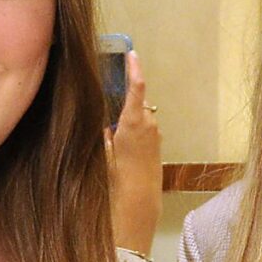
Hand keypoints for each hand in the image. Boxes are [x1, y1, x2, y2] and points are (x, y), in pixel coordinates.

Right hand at [107, 49, 161, 256]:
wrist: (140, 207)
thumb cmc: (118, 181)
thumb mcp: (103, 156)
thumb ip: (103, 135)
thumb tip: (104, 123)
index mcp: (134, 123)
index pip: (137, 89)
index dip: (134, 69)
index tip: (132, 53)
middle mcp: (149, 126)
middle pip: (137, 104)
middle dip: (125, 103)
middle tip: (109, 110)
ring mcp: (156, 137)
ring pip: (141, 119)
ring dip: (130, 121)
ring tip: (113, 136)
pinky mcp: (158, 149)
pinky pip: (145, 133)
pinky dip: (135, 133)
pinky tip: (122, 148)